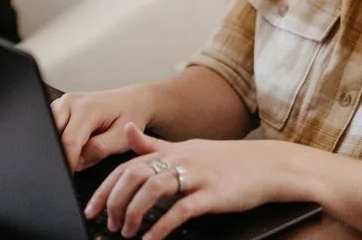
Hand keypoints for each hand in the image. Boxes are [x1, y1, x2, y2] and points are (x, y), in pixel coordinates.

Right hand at [51, 86, 155, 171]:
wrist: (132, 100)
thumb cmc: (130, 117)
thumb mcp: (121, 138)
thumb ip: (99, 149)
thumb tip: (75, 162)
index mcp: (87, 108)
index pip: (69, 141)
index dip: (67, 163)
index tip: (67, 179)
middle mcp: (71, 102)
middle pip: (52, 135)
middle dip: (58, 155)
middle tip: (71, 169)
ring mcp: (63, 102)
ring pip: (47, 132)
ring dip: (57, 146)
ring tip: (78, 154)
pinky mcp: (59, 107)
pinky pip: (50, 127)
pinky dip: (57, 140)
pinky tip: (73, 146)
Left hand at [85, 123, 298, 239]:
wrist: (270, 165)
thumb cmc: (228, 161)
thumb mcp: (188, 148)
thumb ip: (155, 145)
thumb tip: (126, 132)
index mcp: (173, 150)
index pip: (128, 166)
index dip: (106, 188)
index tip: (92, 208)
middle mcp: (181, 159)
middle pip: (134, 175)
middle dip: (114, 201)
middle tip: (108, 223)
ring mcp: (198, 175)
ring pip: (153, 189)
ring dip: (134, 213)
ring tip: (126, 233)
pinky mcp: (213, 194)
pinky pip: (181, 210)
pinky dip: (161, 227)